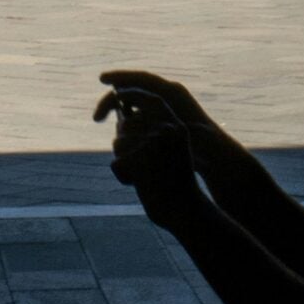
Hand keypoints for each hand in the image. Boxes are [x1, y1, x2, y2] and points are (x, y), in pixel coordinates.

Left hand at [94, 81, 205, 232]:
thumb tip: (121, 119)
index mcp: (176, 125)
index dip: (131, 94)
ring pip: (119, 143)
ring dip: (124, 161)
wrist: (187, 211)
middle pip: (127, 125)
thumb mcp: (173, 152)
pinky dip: (123, 176)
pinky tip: (140, 185)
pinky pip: (117, 162)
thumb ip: (154, 134)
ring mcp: (153, 144)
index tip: (116, 91)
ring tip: (144, 178)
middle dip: (124, 142)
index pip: (150, 99)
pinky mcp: (139, 160)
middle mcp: (166, 130)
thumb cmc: (177, 186)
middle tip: (140, 165)